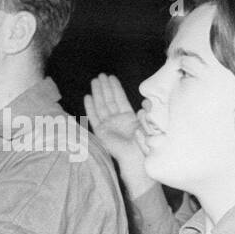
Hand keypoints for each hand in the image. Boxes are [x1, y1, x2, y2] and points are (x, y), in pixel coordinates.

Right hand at [83, 74, 151, 189]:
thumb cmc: (144, 144)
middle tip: (101, 75)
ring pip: (101, 105)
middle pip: (109, 100)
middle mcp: (118, 121)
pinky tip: (87, 96)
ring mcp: (108, 126)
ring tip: (94, 80)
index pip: (121, 100)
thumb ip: (145, 113)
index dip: (116, 89)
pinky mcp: (100, 132)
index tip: (111, 77)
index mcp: (129, 119)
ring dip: (98, 93)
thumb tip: (146, 101)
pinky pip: (94, 117)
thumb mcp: (147, 125)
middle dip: (105, 87)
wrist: (136, 158)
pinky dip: (90, 107)